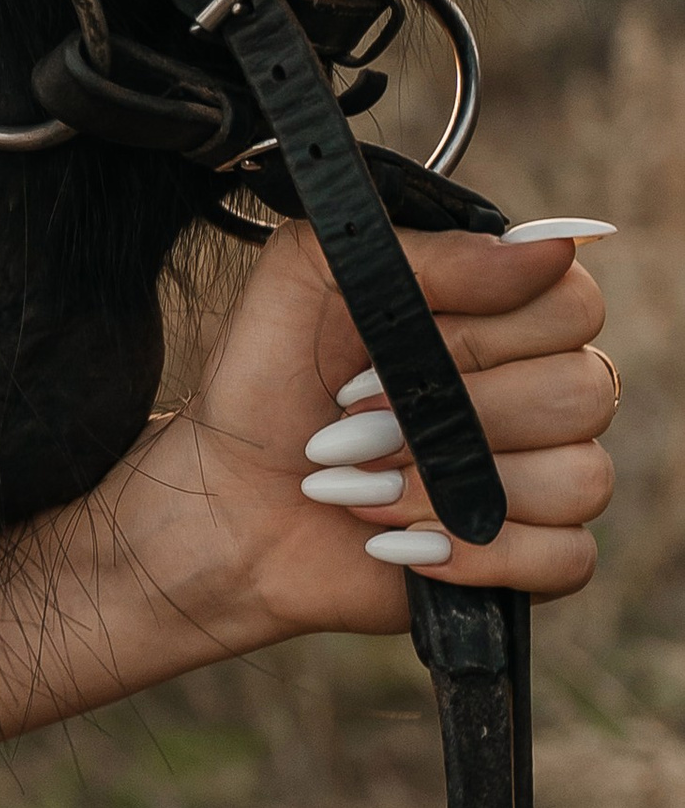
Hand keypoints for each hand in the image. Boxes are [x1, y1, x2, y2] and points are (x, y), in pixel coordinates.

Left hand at [127, 219, 616, 644]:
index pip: (573, 304)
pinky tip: (401, 541)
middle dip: (452, 415)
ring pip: (579, 477)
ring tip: (361, 485)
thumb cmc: (270, 378)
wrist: (228, 495)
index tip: (393, 343)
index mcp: (503, 313)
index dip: (483, 332)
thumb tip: (551, 250)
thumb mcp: (314, 276)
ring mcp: (545, 476)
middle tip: (354, 418)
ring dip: (448, 485)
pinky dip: (479, 554)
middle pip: (581, 392)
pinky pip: (568, 557)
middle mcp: (542, 389)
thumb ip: (428, 250)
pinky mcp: (532, 557)